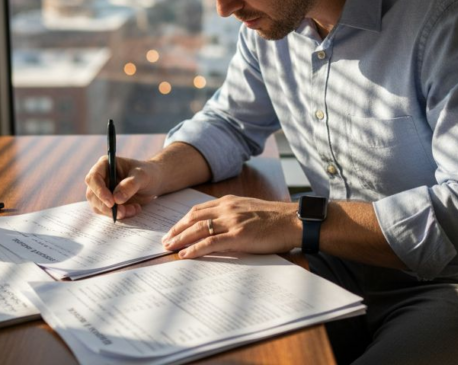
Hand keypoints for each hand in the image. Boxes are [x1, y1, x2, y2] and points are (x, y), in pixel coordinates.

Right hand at [84, 156, 161, 219]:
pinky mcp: (107, 202)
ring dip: (115, 212)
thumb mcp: (143, 176)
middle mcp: (100, 178)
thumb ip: (130, 185)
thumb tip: (116, 198)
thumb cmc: (148, 173)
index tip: (111, 202)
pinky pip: (107, 212)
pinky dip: (120, 214)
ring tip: (134, 209)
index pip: (93, 178)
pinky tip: (134, 209)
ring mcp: (102, 191)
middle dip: (107, 207)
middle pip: (92, 195)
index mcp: (105, 165)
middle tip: (123, 212)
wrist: (154, 181)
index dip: (99, 191)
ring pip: (99, 206)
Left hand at [161, 195, 301, 258]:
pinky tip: (184, 254)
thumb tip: (217, 228)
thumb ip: (232, 215)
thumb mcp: (249, 210)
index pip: (198, 210)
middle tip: (164, 241)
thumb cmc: (274, 219)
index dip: (182, 221)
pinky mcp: (238, 236)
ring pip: (198, 230)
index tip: (173, 230)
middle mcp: (227, 209)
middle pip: (193, 218)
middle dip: (176, 230)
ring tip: (168, 248)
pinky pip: (210, 242)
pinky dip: (195, 249)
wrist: (293, 221)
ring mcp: (232, 222)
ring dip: (180, 239)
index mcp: (228, 202)